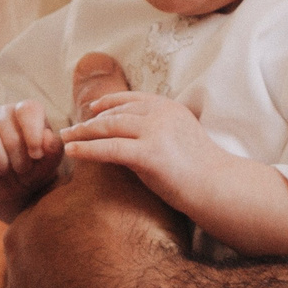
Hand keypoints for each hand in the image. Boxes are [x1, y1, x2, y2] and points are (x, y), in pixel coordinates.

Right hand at [0, 101, 64, 223]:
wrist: (12, 191)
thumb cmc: (35, 169)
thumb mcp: (49, 162)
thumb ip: (53, 149)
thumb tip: (47, 138)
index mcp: (26, 112)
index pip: (28, 109)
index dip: (33, 133)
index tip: (36, 155)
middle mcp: (2, 113)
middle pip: (9, 133)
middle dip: (19, 160)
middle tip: (22, 169)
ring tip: (5, 170)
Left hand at [3, 159, 191, 287]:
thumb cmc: (137, 243)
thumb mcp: (115, 176)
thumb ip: (97, 145)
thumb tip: (85, 84)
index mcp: (26, 239)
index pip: (50, 234)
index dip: (87, 236)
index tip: (117, 245)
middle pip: (46, 284)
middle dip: (77, 286)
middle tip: (123, 286)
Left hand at [62, 90, 221, 217]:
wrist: (222, 188)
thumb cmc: (204, 172)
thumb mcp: (180, 138)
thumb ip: (158, 131)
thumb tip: (130, 136)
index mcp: (169, 107)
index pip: (132, 99)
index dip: (109, 102)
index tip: (92, 107)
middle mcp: (161, 113)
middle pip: (116, 113)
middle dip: (90, 121)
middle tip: (70, 128)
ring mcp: (156, 132)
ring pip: (109, 127)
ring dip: (83, 132)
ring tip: (65, 139)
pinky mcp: (150, 154)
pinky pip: (110, 149)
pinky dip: (87, 149)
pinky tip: (72, 151)